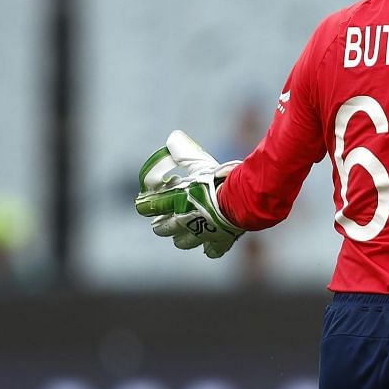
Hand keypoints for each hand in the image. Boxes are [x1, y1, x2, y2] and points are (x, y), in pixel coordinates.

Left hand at [136, 131, 245, 259]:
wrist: (241, 199)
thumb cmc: (219, 180)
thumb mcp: (199, 162)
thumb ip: (183, 151)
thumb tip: (173, 137)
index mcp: (175, 202)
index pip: (148, 207)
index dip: (147, 204)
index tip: (147, 202)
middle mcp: (183, 222)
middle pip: (162, 229)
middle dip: (162, 224)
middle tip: (166, 218)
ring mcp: (200, 234)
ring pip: (182, 242)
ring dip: (182, 237)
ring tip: (187, 229)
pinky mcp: (219, 241)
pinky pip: (211, 251)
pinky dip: (211, 247)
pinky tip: (211, 241)